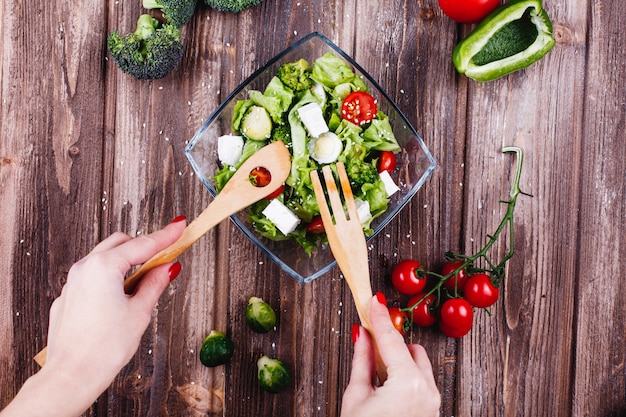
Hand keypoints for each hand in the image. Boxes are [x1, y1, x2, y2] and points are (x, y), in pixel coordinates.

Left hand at [1, 218, 185, 416]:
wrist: (72, 376)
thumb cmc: (103, 348)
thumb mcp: (140, 312)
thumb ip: (155, 284)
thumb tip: (167, 268)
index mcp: (104, 267)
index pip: (143, 244)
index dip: (165, 235)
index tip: (179, 225)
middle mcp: (84, 268)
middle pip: (120, 244)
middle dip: (143, 247)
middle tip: (164, 257)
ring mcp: (72, 282)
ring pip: (103, 258)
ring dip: (125, 263)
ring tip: (143, 283)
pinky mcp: (67, 297)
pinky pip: (91, 277)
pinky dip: (109, 278)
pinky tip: (120, 297)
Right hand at [340, 294, 440, 416]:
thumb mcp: (356, 396)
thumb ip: (362, 361)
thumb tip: (362, 336)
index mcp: (408, 384)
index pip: (391, 341)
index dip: (379, 318)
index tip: (373, 300)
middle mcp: (427, 391)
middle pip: (408, 349)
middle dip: (389, 342)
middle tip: (366, 336)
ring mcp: (432, 403)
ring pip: (418, 365)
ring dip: (397, 359)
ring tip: (373, 368)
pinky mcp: (431, 411)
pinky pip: (421, 382)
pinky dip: (404, 375)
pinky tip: (384, 382)